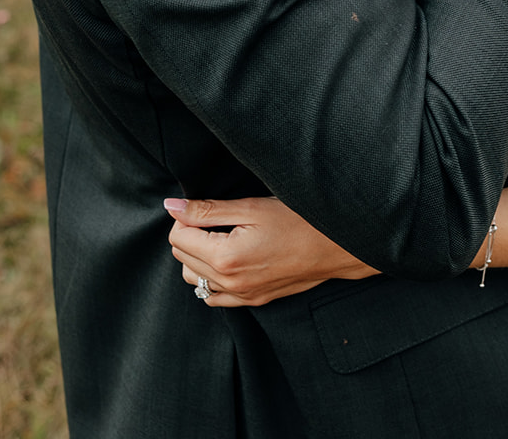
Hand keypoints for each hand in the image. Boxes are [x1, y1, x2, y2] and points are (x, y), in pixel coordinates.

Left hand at [165, 196, 377, 307]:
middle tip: (216, 217)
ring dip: (198, 256)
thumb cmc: (299, 220)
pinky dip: (211, 278)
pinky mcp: (252, 301)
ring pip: (194, 278)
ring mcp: (241, 296)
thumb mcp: (251, 207)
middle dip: (190, 234)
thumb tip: (171, 205)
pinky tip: (229, 259)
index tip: (205, 207)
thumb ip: (207, 209)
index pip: (177, 237)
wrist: (336, 245)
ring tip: (222, 236)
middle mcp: (229, 282)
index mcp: (225, 257)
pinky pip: (214, 296)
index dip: (186, 217)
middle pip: (182, 257)